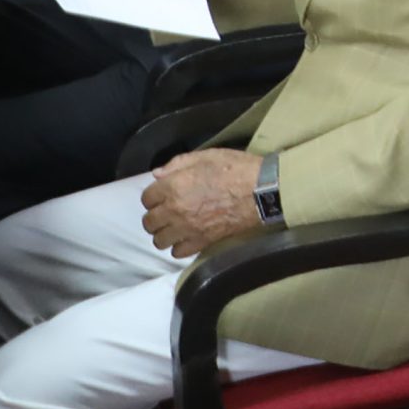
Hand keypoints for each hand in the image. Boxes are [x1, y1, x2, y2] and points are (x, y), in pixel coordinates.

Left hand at [141, 149, 266, 258]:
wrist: (262, 191)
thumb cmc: (237, 169)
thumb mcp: (208, 155)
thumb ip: (179, 163)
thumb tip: (157, 175)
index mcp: (173, 186)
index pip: (146, 198)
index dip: (155, 194)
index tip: (165, 193)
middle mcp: (174, 210)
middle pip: (149, 222)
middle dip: (156, 215)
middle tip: (169, 210)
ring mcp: (186, 229)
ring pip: (159, 240)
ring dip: (165, 233)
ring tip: (176, 226)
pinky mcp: (200, 242)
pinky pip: (176, 252)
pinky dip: (179, 246)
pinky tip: (188, 236)